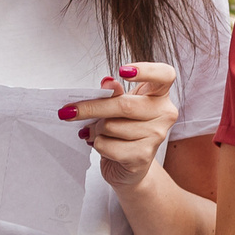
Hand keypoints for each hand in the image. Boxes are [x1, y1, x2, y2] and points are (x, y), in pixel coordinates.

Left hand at [73, 63, 178, 190]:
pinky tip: (100, 143)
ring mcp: (156, 136)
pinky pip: (108, 145)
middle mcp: (165, 114)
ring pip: (112, 126)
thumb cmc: (125, 128)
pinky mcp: (143, 156)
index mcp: (160, 95)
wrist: (130, 164)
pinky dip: (97, 144)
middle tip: (69, 111)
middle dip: (92, 108)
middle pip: (125, 105)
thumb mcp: (119, 105)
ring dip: (95, 129)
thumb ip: (114, 93)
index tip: (122, 71)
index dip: (146, 70)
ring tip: (94, 131)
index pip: (165, 75)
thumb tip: (108, 83)